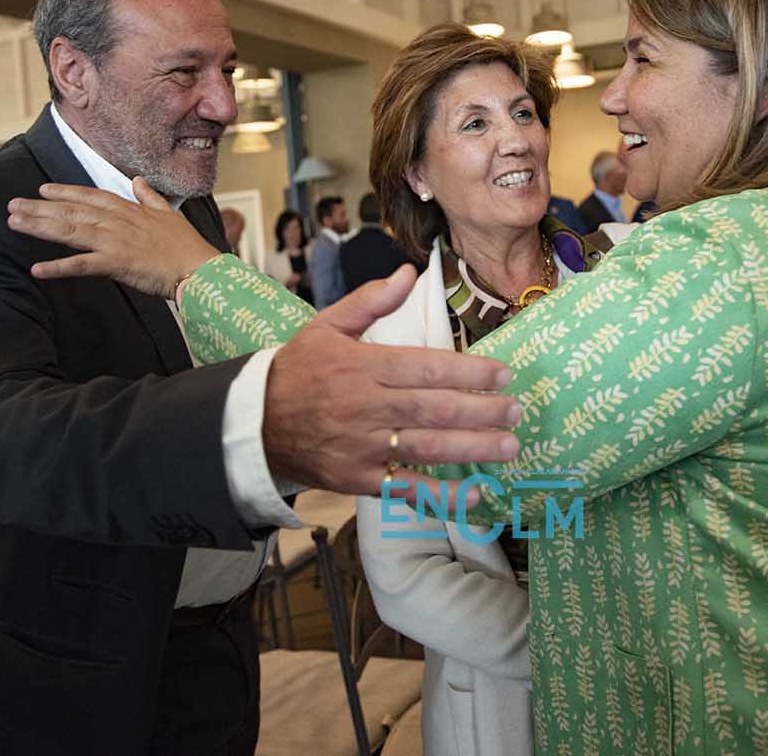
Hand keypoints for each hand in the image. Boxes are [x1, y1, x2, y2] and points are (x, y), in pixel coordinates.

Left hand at [7, 178, 219, 296]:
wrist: (201, 269)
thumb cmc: (188, 246)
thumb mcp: (169, 214)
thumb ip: (150, 196)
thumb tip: (138, 180)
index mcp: (130, 210)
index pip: (91, 196)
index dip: (65, 192)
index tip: (42, 190)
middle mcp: (118, 221)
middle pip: (72, 211)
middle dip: (40, 208)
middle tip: (12, 205)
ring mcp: (116, 241)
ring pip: (71, 230)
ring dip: (40, 227)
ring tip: (14, 224)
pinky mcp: (117, 263)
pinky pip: (82, 265)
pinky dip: (59, 267)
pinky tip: (37, 270)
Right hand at [263, 265, 518, 503]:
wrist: (251, 422)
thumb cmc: (296, 370)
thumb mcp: (327, 326)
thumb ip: (371, 300)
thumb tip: (410, 273)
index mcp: (364, 366)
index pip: (426, 368)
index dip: (469, 372)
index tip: (503, 374)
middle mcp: (367, 407)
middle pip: (434, 409)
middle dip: (482, 411)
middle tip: (516, 411)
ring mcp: (362, 447)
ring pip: (426, 448)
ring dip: (473, 449)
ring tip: (509, 446)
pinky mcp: (357, 480)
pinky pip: (406, 489)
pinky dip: (442, 494)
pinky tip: (476, 491)